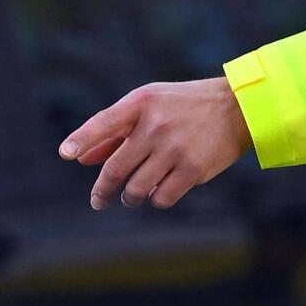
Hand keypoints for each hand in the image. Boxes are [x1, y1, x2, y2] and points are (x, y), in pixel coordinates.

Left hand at [60, 78, 252, 210]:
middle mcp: (156, 125)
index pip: (103, 122)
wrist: (240, 109)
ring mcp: (175, 149)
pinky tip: (157, 193)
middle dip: (102, 191)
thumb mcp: (150, 105)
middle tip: (99, 201)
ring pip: (136, 189)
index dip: (82, 139)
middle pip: (115, 169)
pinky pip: (161, 197)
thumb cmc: (186, 106)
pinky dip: (155, 199)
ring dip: (129, 198)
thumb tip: (82, 159)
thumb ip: (116, 131)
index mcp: (142, 104)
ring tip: (131, 197)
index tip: (65, 154)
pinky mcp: (194, 169)